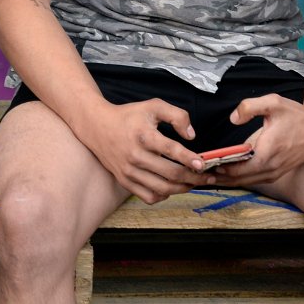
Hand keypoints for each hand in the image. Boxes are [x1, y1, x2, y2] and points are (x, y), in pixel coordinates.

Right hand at [83, 98, 212, 204]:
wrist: (97, 126)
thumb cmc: (128, 116)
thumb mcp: (153, 106)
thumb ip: (177, 116)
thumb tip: (191, 136)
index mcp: (143, 136)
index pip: (172, 151)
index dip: (190, 159)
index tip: (203, 164)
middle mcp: (135, 155)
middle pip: (171, 173)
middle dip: (194, 177)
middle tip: (206, 176)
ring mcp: (129, 171)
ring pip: (162, 189)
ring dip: (182, 188)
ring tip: (193, 183)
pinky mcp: (124, 181)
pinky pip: (148, 197)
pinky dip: (163, 196)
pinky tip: (170, 187)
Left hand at [210, 94, 303, 187]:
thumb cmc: (296, 115)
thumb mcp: (272, 102)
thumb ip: (249, 107)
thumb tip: (232, 119)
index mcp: (267, 153)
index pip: (238, 169)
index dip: (219, 168)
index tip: (202, 164)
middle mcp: (271, 167)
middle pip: (240, 179)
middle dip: (219, 177)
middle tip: (198, 172)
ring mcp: (276, 172)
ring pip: (247, 182)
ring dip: (228, 180)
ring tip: (208, 175)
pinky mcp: (278, 172)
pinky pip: (255, 180)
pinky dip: (240, 179)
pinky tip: (226, 174)